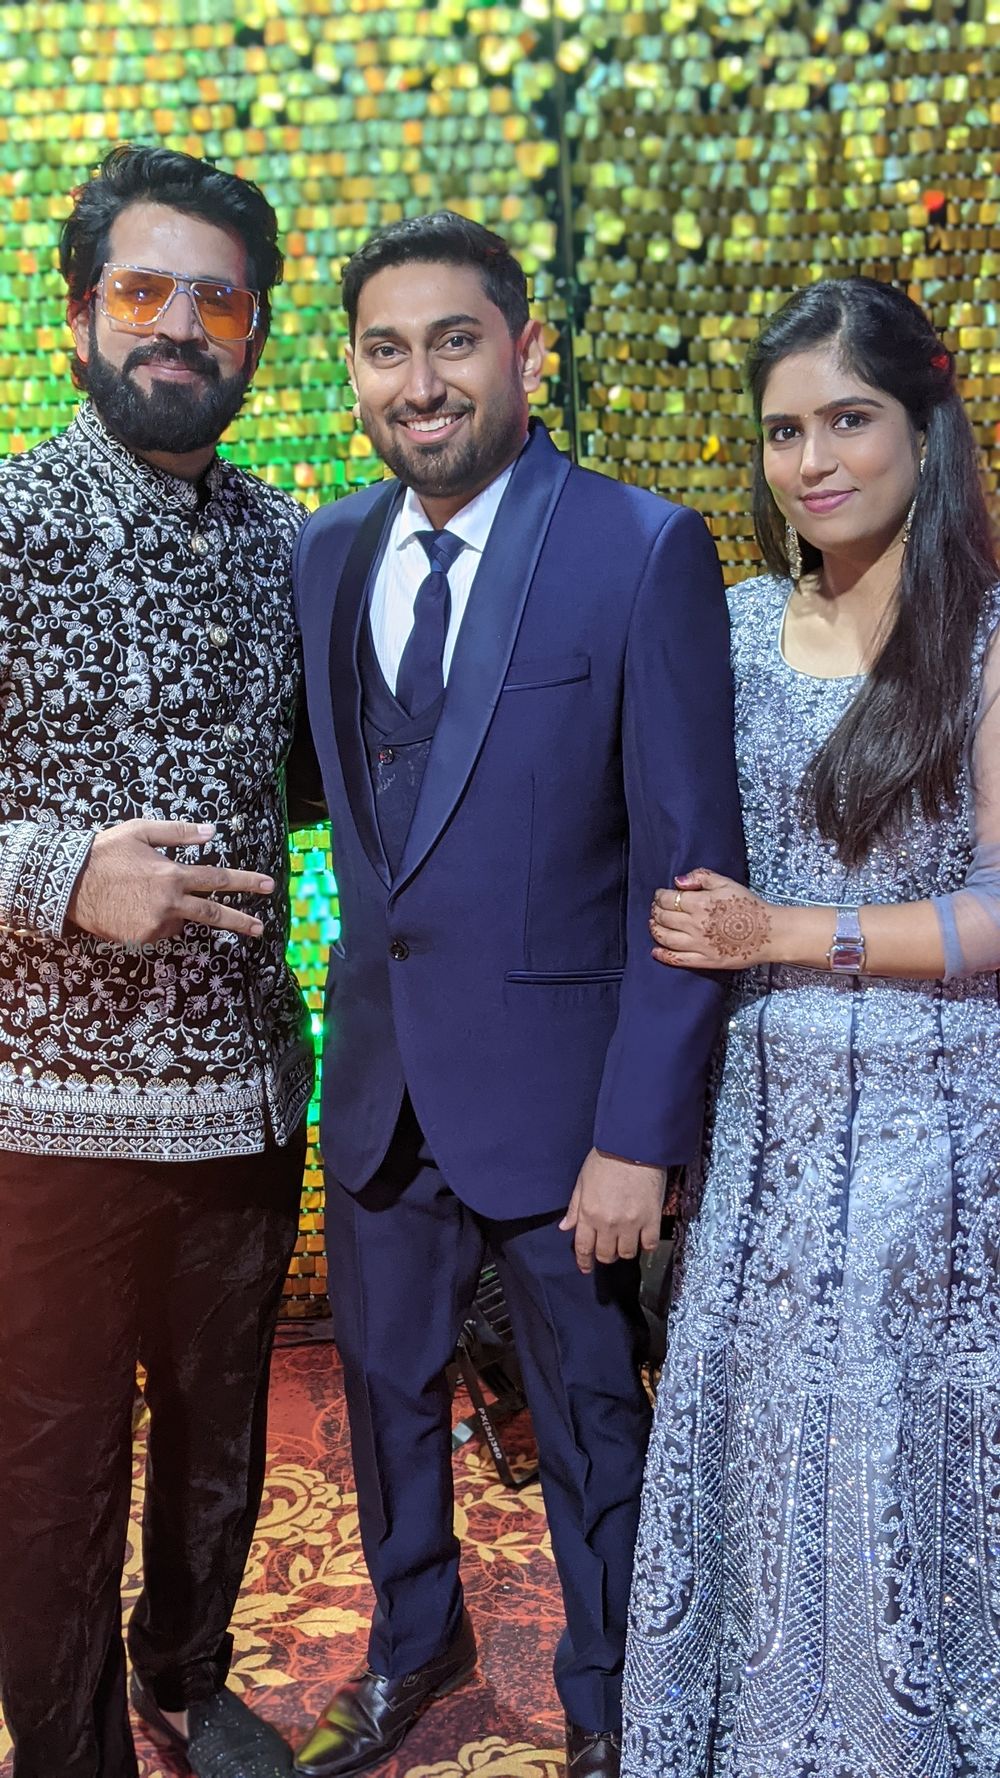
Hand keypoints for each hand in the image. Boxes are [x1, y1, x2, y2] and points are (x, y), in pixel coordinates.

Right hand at [67, 820, 273, 944]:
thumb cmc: (104, 853)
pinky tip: (135, 907)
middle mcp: (168, 902)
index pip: (217, 879)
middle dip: (240, 921)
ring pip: (180, 922)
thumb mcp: (140, 831)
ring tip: (145, 895)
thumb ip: (178, 832)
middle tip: (259, 928)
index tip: (268, 886)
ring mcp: (155, 923)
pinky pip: (159, 930)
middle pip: (213, 914)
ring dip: (175, 912)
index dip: (245, 882)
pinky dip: (156, 920)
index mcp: (172, 874)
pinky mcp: (141, 938)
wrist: (68, 884)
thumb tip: (211, 831)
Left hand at [559, 1147, 665, 1273]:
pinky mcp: (651, 1219)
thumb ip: (574, 1207)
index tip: (586, 1268)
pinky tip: (643, 1238)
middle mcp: (608, 1223)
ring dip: (624, 1251)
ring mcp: (631, 1223)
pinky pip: (649, 1244)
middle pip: (606, 1255)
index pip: (584, 1247)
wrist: (633, 1146)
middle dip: (604, 1256)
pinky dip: (646, 1245)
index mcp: (588, 1214)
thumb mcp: (582, 1181)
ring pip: (627, 1253)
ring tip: (625, 1242)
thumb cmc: (605, 1159)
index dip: (584, 1261)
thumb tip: (565, 1228)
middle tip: (607, 1250)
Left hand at [649, 868, 772, 969]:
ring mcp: (698, 945)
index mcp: (700, 903)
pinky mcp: (704, 960)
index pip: (667, 899)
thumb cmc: (749, 906)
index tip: (660, 895)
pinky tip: (656, 951)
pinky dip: (662, 955)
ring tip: (654, 925)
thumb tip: (678, 881)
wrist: (768, 933)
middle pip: (663, 918)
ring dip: (655, 930)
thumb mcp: (726, 883)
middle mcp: (694, 925)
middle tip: (656, 909)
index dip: (659, 896)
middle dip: (656, 912)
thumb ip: (701, 877)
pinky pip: (677, 959)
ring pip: (665, 938)